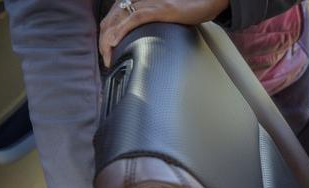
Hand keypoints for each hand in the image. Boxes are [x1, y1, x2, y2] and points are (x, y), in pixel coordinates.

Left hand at [98, 0, 229, 66]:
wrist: (205, 4)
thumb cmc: (185, 13)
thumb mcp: (159, 23)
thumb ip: (147, 30)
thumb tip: (137, 46)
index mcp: (137, 3)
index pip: (111, 19)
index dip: (104, 37)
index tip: (107, 55)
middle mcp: (138, 0)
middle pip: (110, 20)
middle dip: (103, 42)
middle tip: (106, 60)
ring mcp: (148, 3)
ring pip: (118, 19)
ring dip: (108, 40)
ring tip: (107, 56)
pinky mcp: (158, 9)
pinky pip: (134, 19)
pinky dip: (121, 30)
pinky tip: (114, 41)